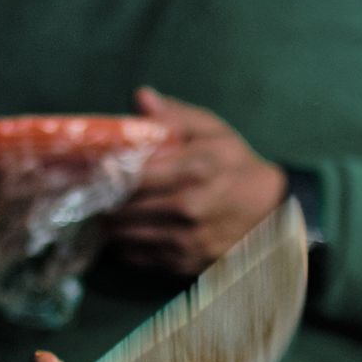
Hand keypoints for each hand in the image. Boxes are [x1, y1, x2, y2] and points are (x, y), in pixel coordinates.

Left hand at [107, 88, 287, 274]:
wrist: (271, 214)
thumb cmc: (238, 168)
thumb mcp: (215, 132)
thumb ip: (177, 117)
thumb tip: (142, 98)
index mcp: (195, 169)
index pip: (132, 174)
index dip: (104, 172)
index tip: (90, 167)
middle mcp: (188, 208)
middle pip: (122, 207)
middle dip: (102, 199)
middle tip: (90, 190)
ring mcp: (185, 240)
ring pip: (125, 234)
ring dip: (110, 223)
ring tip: (105, 210)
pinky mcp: (182, 263)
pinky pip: (137, 257)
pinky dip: (125, 244)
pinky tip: (127, 230)